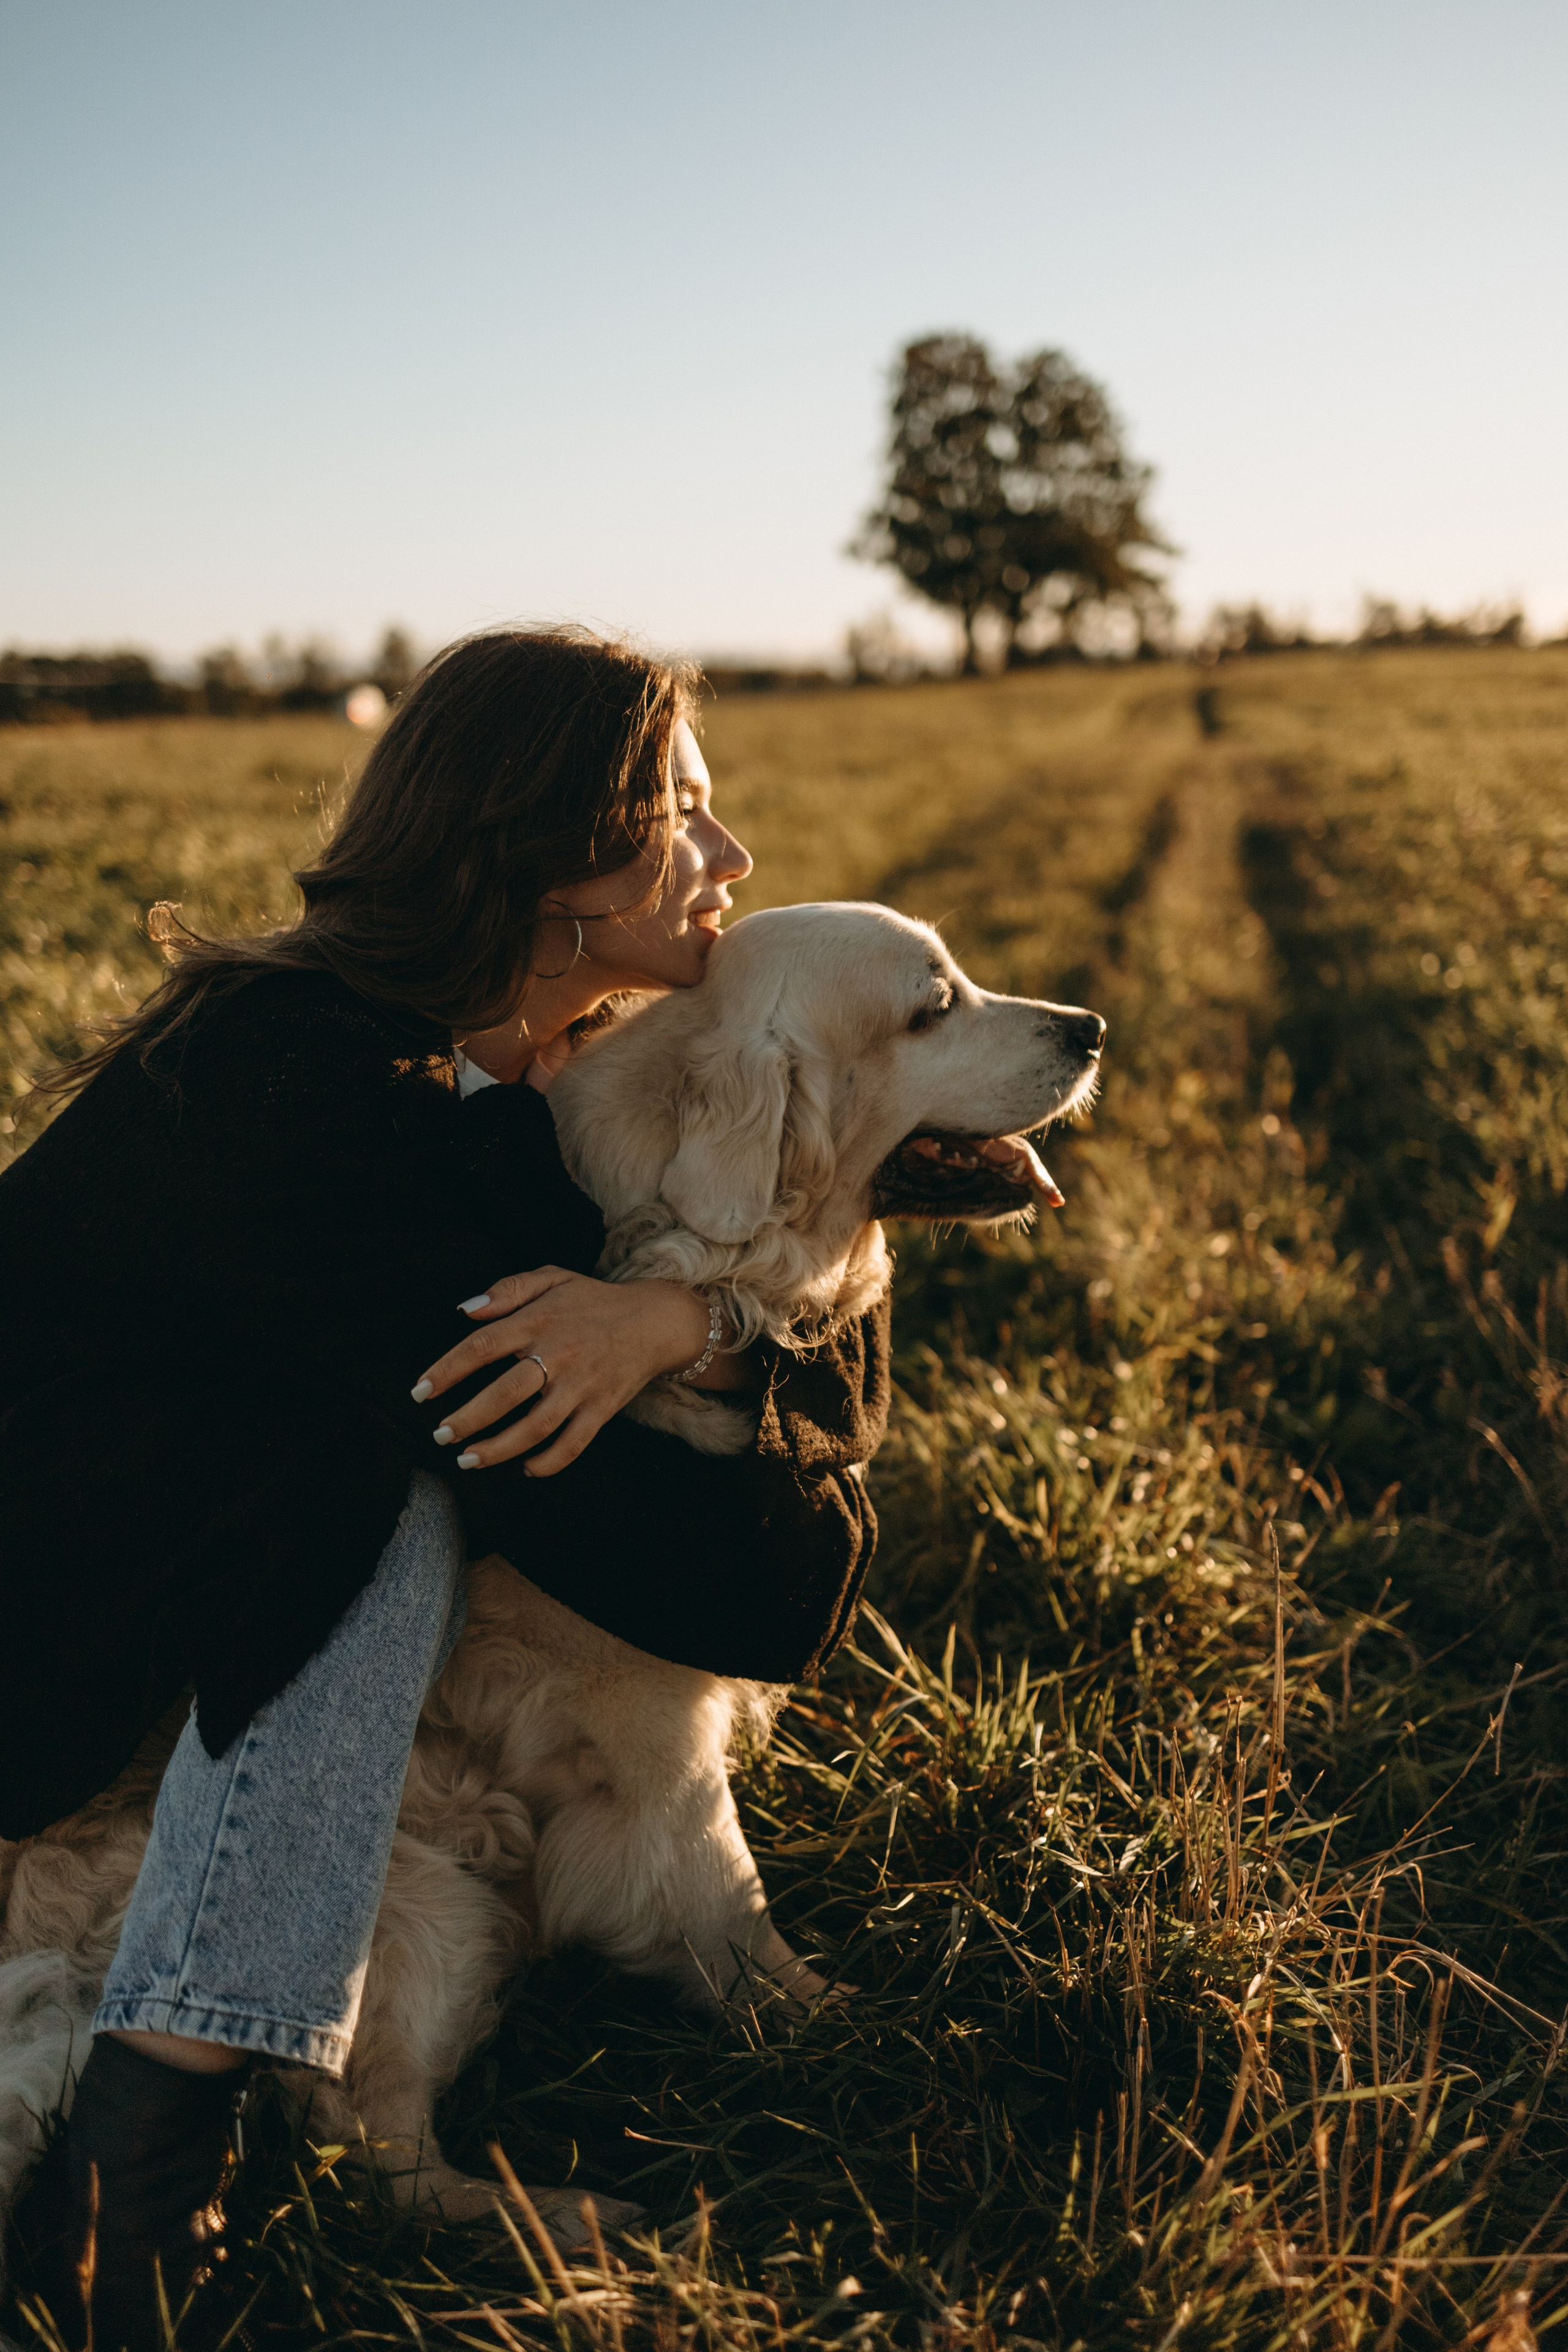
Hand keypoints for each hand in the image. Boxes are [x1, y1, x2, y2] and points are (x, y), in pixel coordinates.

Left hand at [411, 1267, 717, 1476]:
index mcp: (539, 1319)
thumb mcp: (553, 1277)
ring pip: (535, 1427)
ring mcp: (582, 1385)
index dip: (446, 1371)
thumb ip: (509, 1289)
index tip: (420, 1393)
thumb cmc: (593, 1301)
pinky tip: (524, 1469)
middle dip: (467, 1419)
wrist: (656, 1321)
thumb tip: (466, 1310)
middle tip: (440, 1435)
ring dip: (497, 1449)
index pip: (482, 1346)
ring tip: (467, 1460)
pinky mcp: (603, 1408)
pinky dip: (547, 1463)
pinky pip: (572, 1444)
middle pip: (505, 1393)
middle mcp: (559, 1354)